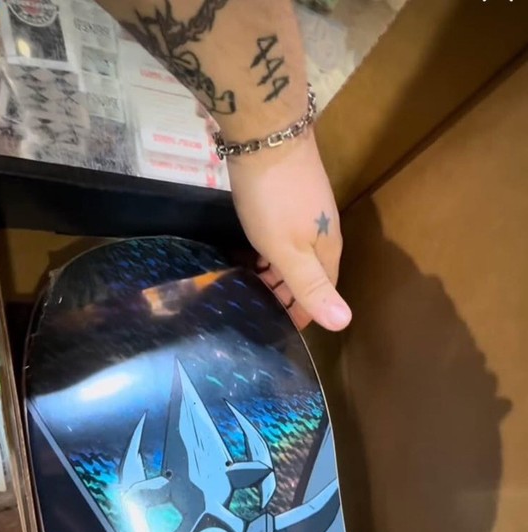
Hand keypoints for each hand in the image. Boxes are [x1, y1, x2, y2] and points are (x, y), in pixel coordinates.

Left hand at [227, 132, 351, 331]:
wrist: (266, 134)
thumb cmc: (274, 200)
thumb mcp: (289, 252)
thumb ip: (311, 287)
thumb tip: (344, 323)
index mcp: (327, 250)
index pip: (324, 291)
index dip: (306, 311)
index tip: (286, 328)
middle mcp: (324, 231)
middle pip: (312, 273)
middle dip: (293, 294)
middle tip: (265, 310)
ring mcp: (309, 209)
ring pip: (298, 253)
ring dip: (281, 273)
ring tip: (258, 286)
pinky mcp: (293, 193)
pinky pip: (287, 235)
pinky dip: (274, 252)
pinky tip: (257, 252)